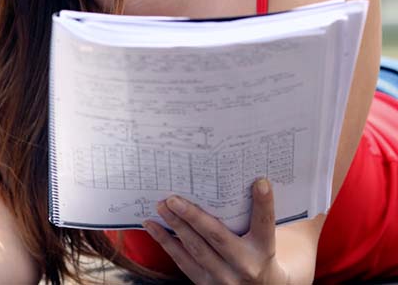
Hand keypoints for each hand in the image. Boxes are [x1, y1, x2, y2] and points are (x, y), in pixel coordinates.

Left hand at [144, 178, 288, 284]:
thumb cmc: (276, 258)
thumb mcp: (289, 240)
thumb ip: (291, 213)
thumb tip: (302, 178)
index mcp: (267, 251)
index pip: (266, 223)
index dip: (264, 202)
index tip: (260, 180)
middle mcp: (245, 267)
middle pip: (216, 238)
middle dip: (192, 216)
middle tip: (172, 197)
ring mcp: (224, 279)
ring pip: (195, 250)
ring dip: (174, 227)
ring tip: (159, 206)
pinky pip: (183, 263)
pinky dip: (166, 243)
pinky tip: (151, 226)